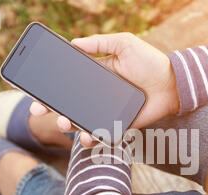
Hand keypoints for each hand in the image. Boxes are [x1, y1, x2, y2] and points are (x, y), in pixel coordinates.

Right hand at [30, 32, 179, 146]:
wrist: (172, 83)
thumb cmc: (150, 62)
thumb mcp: (124, 44)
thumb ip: (100, 43)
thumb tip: (74, 42)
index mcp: (96, 77)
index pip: (68, 84)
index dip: (51, 89)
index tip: (35, 91)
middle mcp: (98, 96)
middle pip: (68, 105)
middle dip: (50, 109)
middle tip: (39, 109)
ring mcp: (107, 112)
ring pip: (80, 122)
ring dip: (67, 125)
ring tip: (64, 123)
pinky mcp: (118, 125)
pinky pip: (100, 134)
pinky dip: (90, 138)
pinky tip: (85, 136)